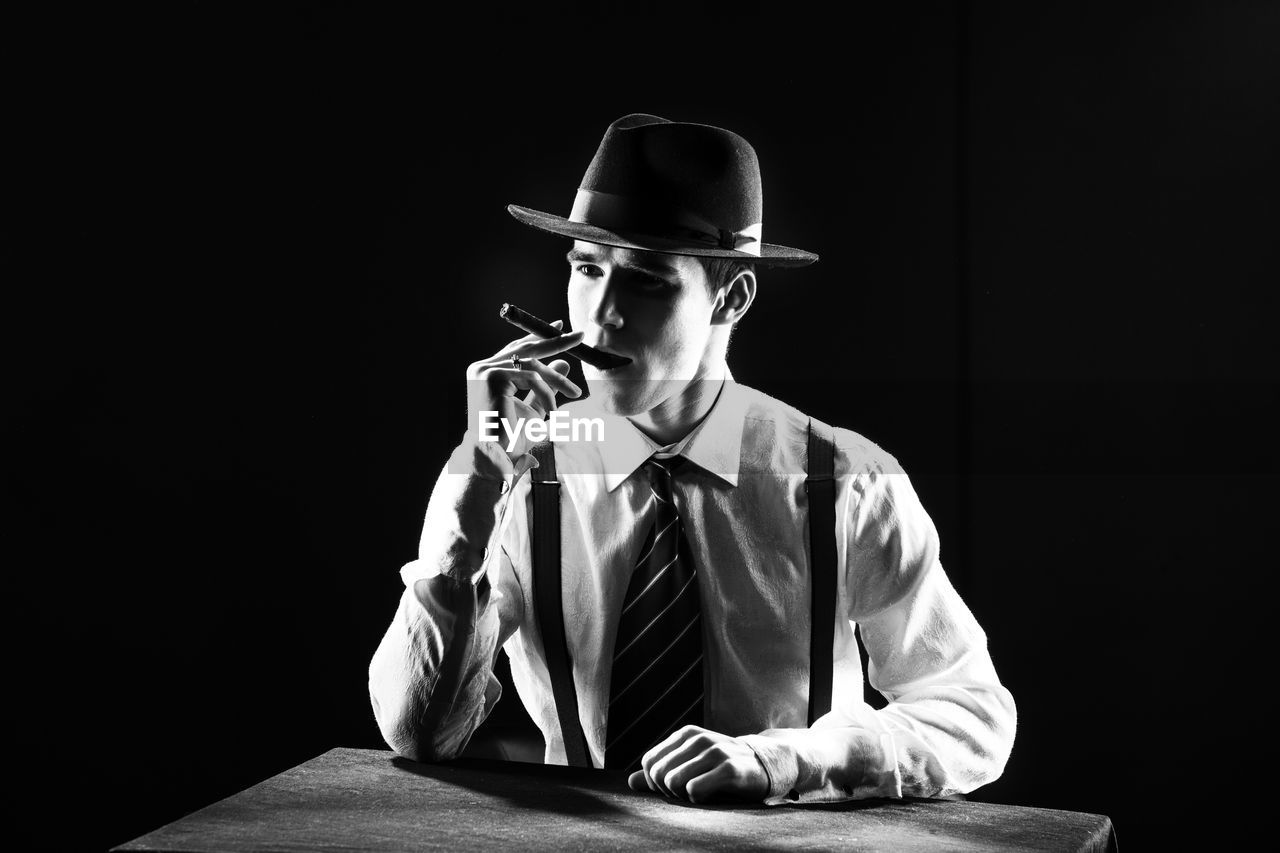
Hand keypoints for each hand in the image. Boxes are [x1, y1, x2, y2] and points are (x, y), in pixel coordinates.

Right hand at [465, 321, 584, 459]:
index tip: (560, 327)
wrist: (496, 457)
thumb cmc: (511, 438)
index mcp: (486, 372)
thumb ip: (546, 385)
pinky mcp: (493, 378)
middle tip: (579, 335)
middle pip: (524, 349)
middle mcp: (482, 368)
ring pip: (532, 365)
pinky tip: (553, 409)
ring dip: (557, 379)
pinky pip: (531, 378)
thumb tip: (564, 362)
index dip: (538, 339)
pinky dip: (547, 393)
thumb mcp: (535, 406)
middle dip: (554, 341)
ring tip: (575, 393)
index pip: (515, 349)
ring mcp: (485, 371)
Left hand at [626, 725, 769, 803]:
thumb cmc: (722, 768)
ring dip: (683, 796)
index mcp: (685, 735)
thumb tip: (631, 782)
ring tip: (700, 793)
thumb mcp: (691, 764)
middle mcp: (698, 738)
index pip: (649, 763)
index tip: (674, 788)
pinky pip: (694, 789)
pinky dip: (697, 799)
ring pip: (673, 781)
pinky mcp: (729, 768)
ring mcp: (714, 751)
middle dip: (668, 791)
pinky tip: (711, 795)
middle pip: (658, 774)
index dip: (655, 782)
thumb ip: (661, 772)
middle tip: (688, 793)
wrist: (764, 766)